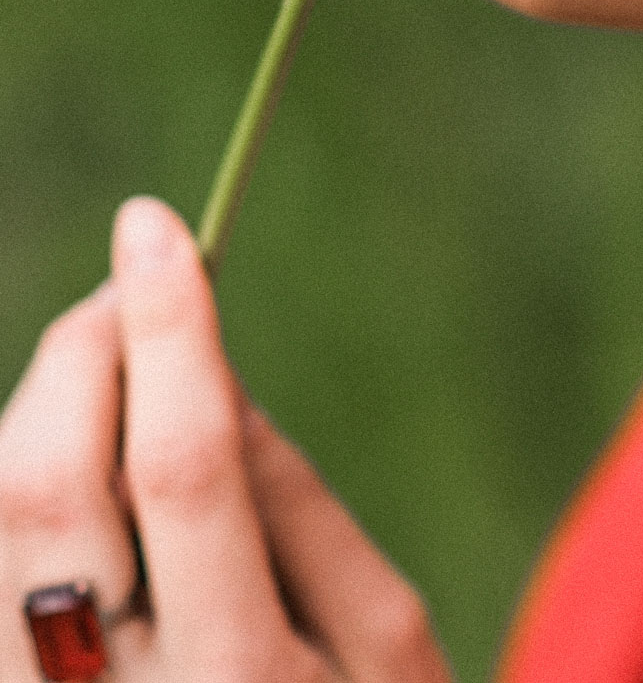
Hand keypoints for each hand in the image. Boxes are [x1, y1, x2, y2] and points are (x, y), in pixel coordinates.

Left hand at [0, 198, 453, 681]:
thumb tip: (224, 384)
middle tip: (132, 282)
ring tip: (110, 377)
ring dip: (40, 410)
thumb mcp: (385, 642)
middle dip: (84, 349)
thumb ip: (305, 508)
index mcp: (246, 680)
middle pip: (48, 483)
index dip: (170, 328)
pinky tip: (68, 464)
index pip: (187, 461)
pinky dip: (16, 481)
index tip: (159, 225)